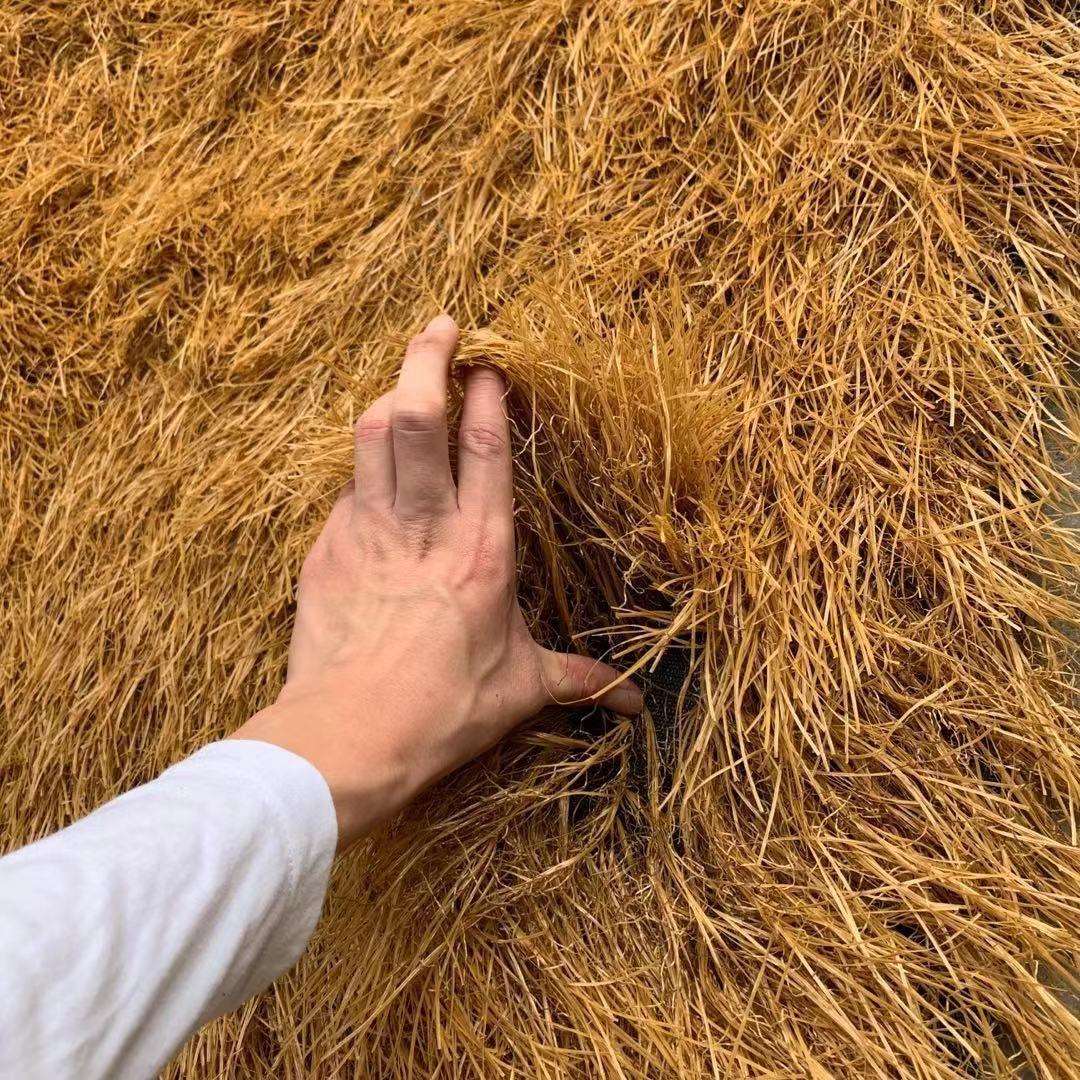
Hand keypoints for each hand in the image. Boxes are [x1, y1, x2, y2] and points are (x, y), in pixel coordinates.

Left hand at [232, 315, 641, 847]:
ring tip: (405, 380)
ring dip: (388, 395)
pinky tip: (374, 481)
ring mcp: (365, 531)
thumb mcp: (519, 690)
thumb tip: (631, 704)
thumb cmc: (442, 711)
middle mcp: (423, 527)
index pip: (486, 446)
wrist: (347, 736)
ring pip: (370, 435)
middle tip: (439, 325)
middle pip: (415, 415)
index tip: (489, 360)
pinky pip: (345, 490)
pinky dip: (362, 472)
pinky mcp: (325, 549)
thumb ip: (575, 679)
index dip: (486, 392)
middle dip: (425, 357)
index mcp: (481, 550)